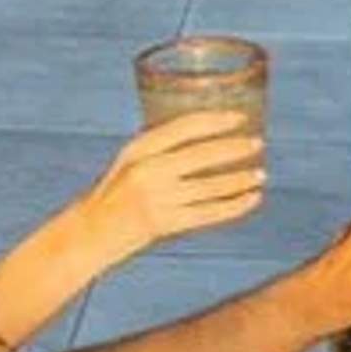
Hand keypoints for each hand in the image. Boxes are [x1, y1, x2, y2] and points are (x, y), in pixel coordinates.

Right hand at [74, 115, 268, 266]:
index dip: (215, 121)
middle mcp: (148, 171)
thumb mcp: (128, 161)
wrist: (90, 233)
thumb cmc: (113, 194)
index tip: (239, 118)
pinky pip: (209, 214)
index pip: (183, 128)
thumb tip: (202, 131)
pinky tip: (252, 199)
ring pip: (211, 187)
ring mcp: (158, 199)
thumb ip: (159, 148)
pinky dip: (235, 206)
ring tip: (260, 173)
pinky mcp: (166, 225)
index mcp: (138, 149)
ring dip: (240, 179)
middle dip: (235, 148)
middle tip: (258, 143)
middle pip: (202, 156)